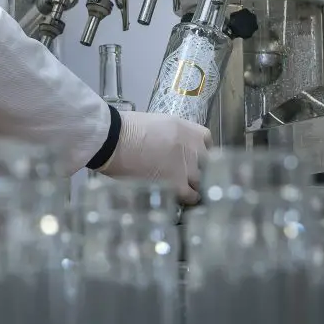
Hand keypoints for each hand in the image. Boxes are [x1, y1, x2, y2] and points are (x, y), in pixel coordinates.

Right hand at [96, 111, 212, 205]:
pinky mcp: (178, 185)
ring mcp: (189, 168)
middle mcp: (195, 149)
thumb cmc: (128, 129)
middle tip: (184, 174)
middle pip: (207, 164)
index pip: (207, 142)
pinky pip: (192, 196)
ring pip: (201, 181)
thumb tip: (170, 149)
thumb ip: (172, 138)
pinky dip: (188, 198)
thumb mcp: (159, 124)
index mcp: (189, 131)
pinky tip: (180, 198)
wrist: (116, 141)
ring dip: (192, 185)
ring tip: (181, 188)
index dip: (199, 152)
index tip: (191, 157)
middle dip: (197, 169)